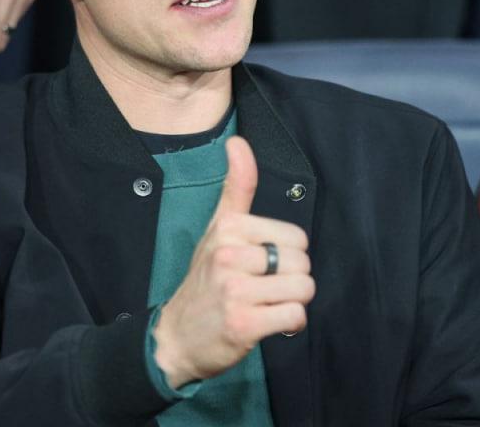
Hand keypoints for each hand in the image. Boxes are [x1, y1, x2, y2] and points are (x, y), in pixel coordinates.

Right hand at [153, 137, 314, 388]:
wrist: (176, 337)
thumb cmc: (205, 280)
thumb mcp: (217, 229)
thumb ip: (236, 187)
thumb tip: (239, 142)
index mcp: (228, 228)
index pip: (296, 237)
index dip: (287, 254)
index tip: (262, 265)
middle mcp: (229, 255)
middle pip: (303, 263)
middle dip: (292, 280)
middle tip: (264, 289)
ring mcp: (234, 290)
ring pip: (303, 289)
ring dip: (292, 303)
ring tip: (266, 305)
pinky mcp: (243, 324)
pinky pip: (295, 316)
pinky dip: (289, 324)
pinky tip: (268, 324)